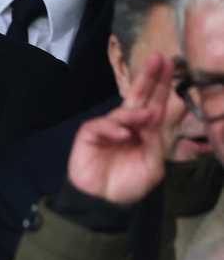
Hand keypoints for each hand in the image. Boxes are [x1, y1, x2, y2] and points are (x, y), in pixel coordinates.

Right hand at [66, 53, 173, 205]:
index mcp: (146, 130)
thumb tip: (151, 112)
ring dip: (136, 112)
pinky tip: (123, 136)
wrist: (105, 201)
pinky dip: (114, 129)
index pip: (156, 102)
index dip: (162, 84)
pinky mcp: (89, 135)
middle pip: (138, 96)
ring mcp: (108, 129)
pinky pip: (102, 125)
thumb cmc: (130, 183)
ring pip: (123, 111)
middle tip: (157, 58)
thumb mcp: (153, 161)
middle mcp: (128, 125)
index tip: (169, 63)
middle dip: (148, 77)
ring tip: (146, 117)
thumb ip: (155, 137)